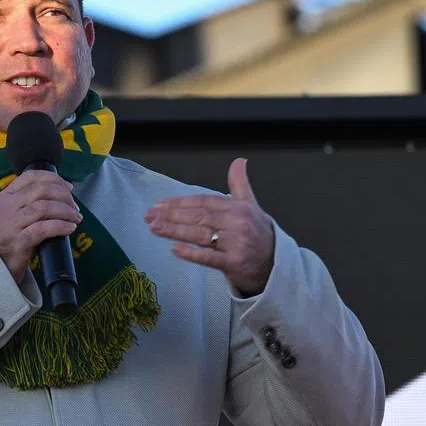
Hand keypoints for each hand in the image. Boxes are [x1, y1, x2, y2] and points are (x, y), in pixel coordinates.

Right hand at [0, 170, 81, 283]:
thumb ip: (25, 201)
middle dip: (64, 196)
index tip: (68, 187)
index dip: (54, 178)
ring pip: (44, 208)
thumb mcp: (8, 213)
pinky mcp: (18, 242)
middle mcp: (7, 207)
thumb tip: (58, 195)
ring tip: (75, 218)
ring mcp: (12, 224)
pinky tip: (70, 228)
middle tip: (75, 207)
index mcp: (5, 196)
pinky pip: (43, 229)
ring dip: (65, 211)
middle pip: (41, 190)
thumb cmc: (4, 237)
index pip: (31, 176)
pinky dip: (60, 226)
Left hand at [143, 158, 274, 295]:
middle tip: (149, 215)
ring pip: (200, 235)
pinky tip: (175, 249)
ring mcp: (237, 244)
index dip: (180, 202)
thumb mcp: (251, 205)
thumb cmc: (259, 234)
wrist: (276, 264)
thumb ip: (240, 183)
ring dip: (174, 231)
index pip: (203, 201)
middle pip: (198, 216)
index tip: (159, 204)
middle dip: (171, 215)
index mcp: (238, 207)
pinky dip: (192, 253)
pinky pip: (210, 258)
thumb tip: (239, 161)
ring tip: (154, 227)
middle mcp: (238, 223)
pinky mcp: (235, 263)